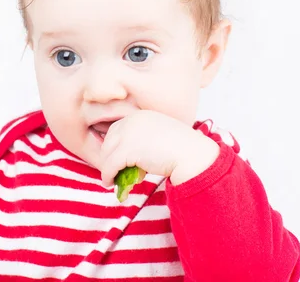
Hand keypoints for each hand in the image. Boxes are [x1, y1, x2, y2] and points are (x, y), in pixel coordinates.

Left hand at [99, 110, 219, 186]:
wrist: (192, 155)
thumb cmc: (182, 149)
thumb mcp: (160, 137)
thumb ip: (143, 142)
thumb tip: (129, 159)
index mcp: (141, 115)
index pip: (117, 129)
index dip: (114, 145)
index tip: (116, 159)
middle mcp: (132, 121)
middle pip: (109, 139)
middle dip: (108, 156)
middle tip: (114, 171)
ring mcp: (128, 134)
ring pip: (107, 153)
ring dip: (107, 168)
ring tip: (111, 179)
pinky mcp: (127, 150)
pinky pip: (110, 165)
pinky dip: (108, 175)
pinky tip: (110, 183)